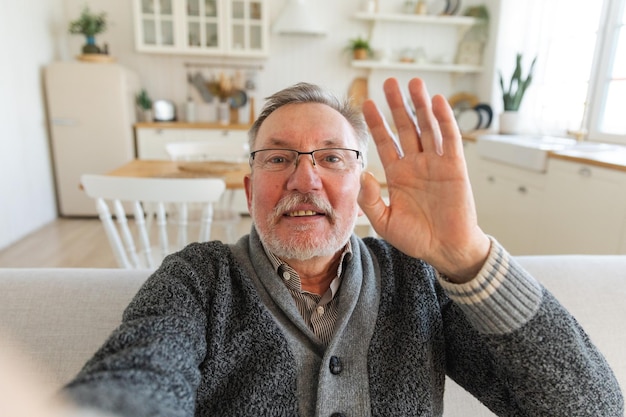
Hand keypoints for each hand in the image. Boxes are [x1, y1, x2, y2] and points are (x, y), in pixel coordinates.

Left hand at [358, 77, 489, 281]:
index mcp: (398, 175)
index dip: (376, 123)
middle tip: (388, 82)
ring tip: (413, 82)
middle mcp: (416, 164)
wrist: (445, 250)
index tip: (366, 103)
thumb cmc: (416, 238)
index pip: (384, 142)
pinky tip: (437, 101)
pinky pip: (449, 139)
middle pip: (405, 127)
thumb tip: (363, 174)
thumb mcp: (385, 221)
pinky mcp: (455, 167)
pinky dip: (444, 120)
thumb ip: (370, 199)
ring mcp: (436, 164)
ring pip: (427, 127)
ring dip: (420, 105)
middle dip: (397, 105)